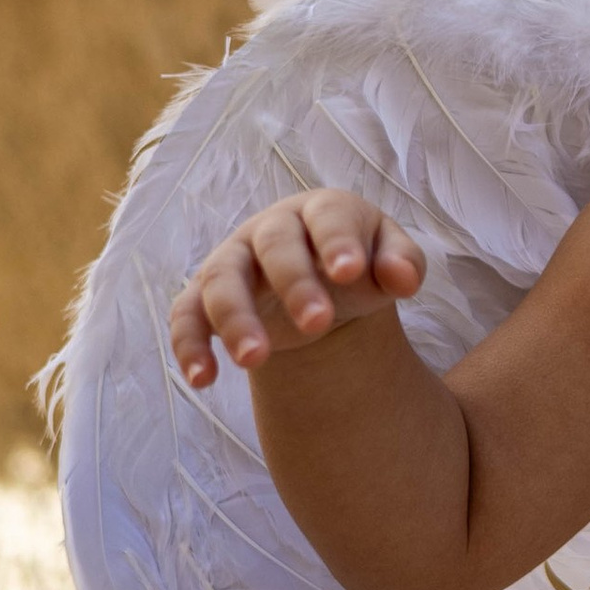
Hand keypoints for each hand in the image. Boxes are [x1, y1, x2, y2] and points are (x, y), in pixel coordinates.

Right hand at [170, 191, 426, 388]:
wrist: (316, 283)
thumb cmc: (357, 263)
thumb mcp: (388, 258)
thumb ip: (403, 263)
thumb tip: (403, 279)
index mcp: (322, 210)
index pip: (328, 217)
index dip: (337, 242)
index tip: (349, 273)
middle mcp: (271, 229)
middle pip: (275, 246)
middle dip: (294, 283)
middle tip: (317, 325)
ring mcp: (233, 261)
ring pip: (222, 280)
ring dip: (234, 318)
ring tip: (254, 360)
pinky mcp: (204, 297)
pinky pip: (186, 316)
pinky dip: (188, 345)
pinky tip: (202, 379)